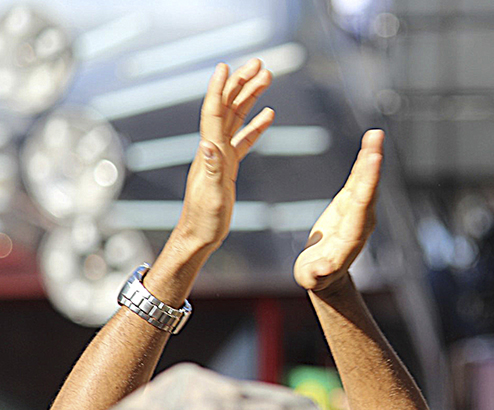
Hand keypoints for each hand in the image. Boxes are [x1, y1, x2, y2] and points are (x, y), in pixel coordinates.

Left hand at [176, 59, 273, 249]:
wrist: (199, 236)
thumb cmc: (204, 219)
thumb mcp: (210, 195)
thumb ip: (211, 169)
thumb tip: (209, 143)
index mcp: (210, 152)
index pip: (214, 112)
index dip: (219, 88)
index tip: (226, 66)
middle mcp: (213, 148)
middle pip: (228, 107)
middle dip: (242, 83)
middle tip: (259, 63)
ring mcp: (221, 156)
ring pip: (237, 118)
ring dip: (250, 96)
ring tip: (266, 78)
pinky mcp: (229, 166)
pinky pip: (244, 139)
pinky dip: (256, 124)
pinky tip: (269, 114)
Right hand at [294, 130, 383, 291]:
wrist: (328, 276)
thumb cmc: (317, 276)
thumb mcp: (313, 277)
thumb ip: (317, 273)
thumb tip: (320, 271)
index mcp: (352, 235)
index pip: (362, 205)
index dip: (367, 183)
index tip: (373, 162)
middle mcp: (362, 220)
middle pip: (368, 188)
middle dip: (372, 164)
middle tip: (376, 139)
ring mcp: (360, 211)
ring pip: (367, 181)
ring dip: (371, 156)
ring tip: (375, 134)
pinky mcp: (353, 204)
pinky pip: (360, 179)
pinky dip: (364, 161)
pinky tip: (369, 143)